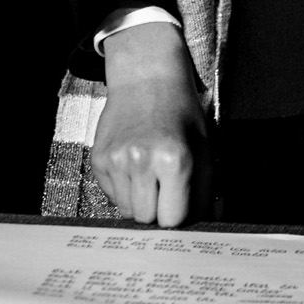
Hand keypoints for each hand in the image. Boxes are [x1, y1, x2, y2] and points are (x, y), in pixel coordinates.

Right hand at [91, 22, 207, 226]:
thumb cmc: (181, 113)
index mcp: (175, 159)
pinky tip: (135, 166)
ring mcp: (116, 161)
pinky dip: (124, 190)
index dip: (179, 215)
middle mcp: (143, 162)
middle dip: (158, 211)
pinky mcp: (98, 160)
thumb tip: (204, 223)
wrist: (146, 80)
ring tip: (151, 174)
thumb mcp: (205, 146)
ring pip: (127, 211)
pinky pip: (112, 196)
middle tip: (166, 188)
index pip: (172, 219)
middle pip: (146, 219)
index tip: (182, 206)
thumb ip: (205, 189)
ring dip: (140, 201)